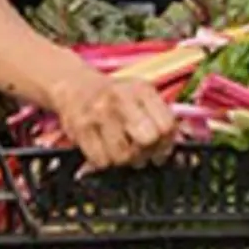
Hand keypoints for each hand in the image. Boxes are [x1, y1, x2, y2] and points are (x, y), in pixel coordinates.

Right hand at [49, 72, 177, 173]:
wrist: (74, 86)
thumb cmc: (115, 96)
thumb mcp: (142, 95)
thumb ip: (161, 115)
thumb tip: (173, 144)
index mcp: (142, 90)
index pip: (166, 125)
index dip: (168, 142)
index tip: (162, 145)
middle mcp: (121, 99)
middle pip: (148, 139)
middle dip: (148, 151)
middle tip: (143, 150)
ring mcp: (99, 114)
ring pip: (124, 155)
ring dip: (126, 159)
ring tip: (123, 148)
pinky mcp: (80, 130)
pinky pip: (102, 161)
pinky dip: (106, 161)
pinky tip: (106, 149)